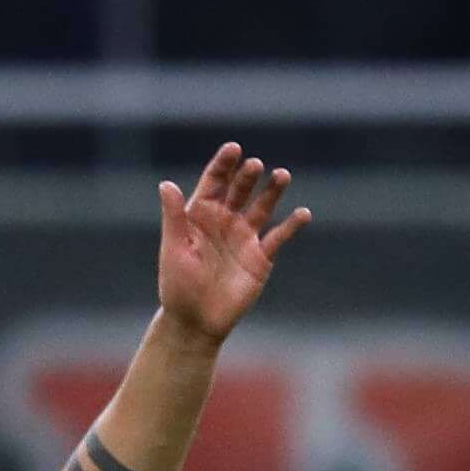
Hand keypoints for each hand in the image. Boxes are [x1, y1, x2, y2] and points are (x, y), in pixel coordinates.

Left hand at [156, 143, 309, 340]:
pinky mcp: (261, 257)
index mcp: (201, 213)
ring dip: (273, 191)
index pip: (214, 181)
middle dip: (247, 176)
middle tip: (254, 165)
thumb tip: (166, 184)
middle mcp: (225, 220)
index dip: (224, 164)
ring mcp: (245, 237)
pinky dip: (292, 225)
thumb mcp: (174, 248)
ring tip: (282, 175)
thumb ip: (174, 216)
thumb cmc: (178, 285)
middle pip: (240, 190)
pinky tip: (303, 214)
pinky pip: (279, 237)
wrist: (196, 321)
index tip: (233, 149)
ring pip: (262, 207)